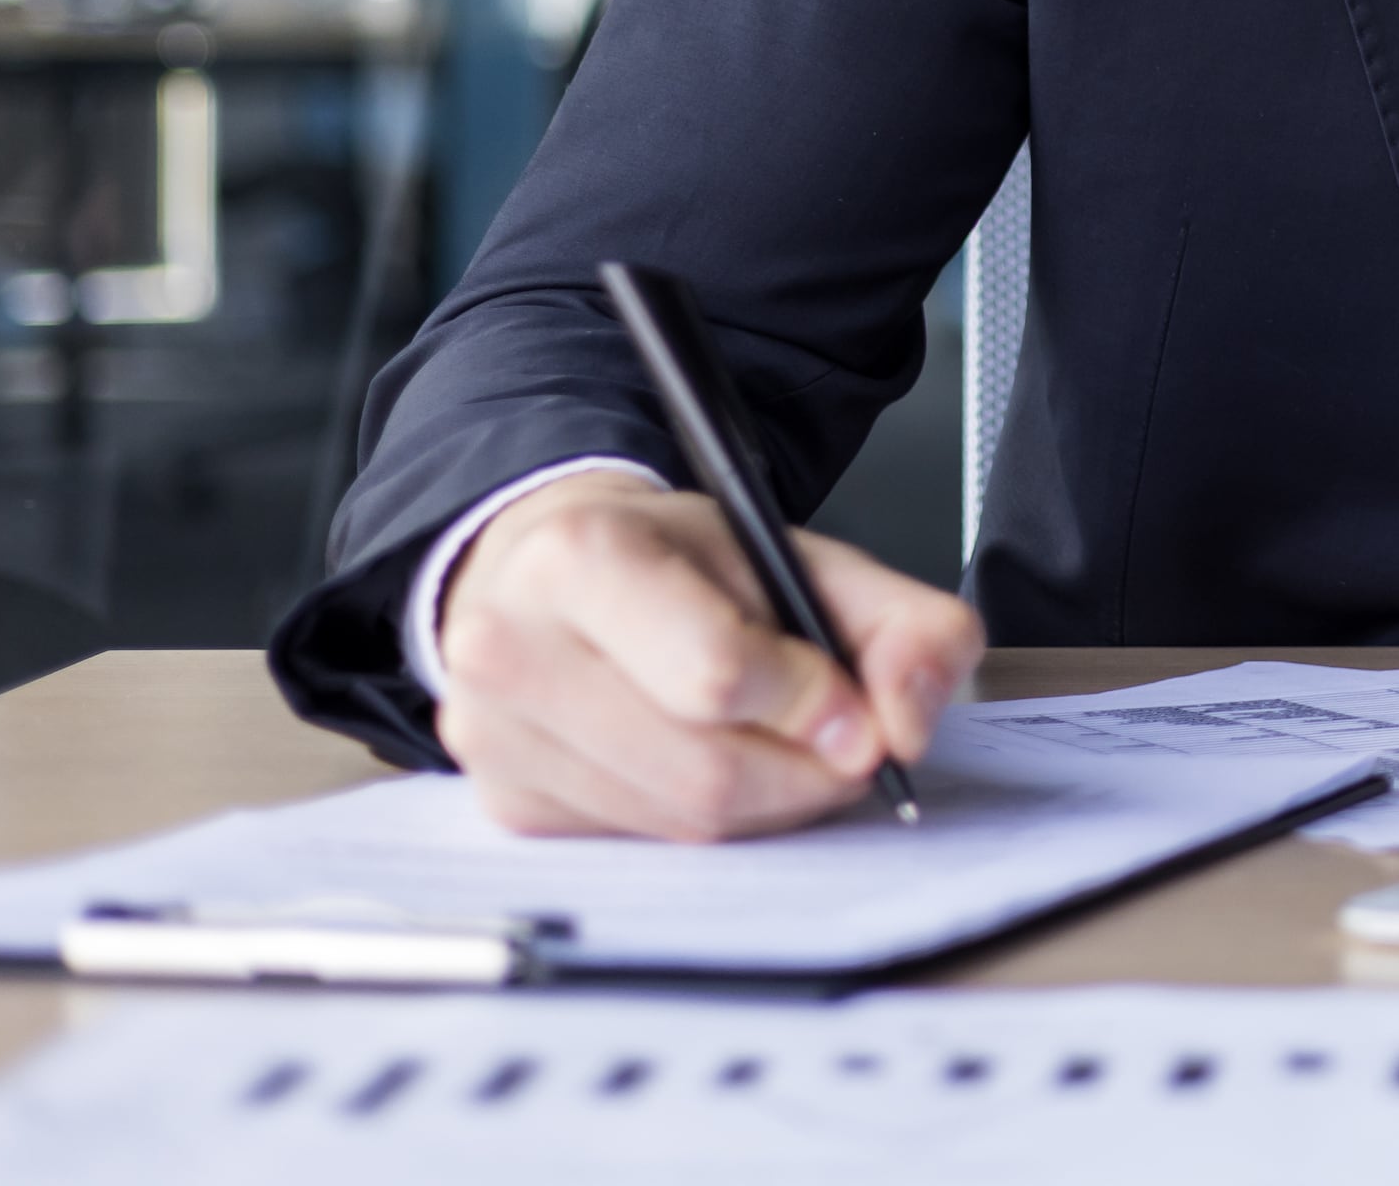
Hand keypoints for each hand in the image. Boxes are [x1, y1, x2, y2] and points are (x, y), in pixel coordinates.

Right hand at [431, 473, 981, 840]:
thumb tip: (908, 722)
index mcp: (579, 556)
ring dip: (765, 804)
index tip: (857, 713)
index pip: (715, 675)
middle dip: (804, 772)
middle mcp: (509, 645)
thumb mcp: (805, 556)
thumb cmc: (681, 560)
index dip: (811, 706)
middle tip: (845, 749)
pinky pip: (640, 843)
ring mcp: (491, 734)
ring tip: (788, 750)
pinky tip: (716, 764)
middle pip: (701, 768)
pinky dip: (707, 821)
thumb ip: (900, 622)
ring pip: (675, 821)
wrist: (554, 567)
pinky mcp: (502, 800)